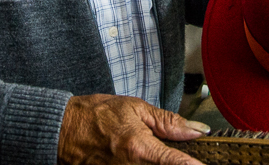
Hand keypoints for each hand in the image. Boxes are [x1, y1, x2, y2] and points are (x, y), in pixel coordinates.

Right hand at [57, 93, 209, 164]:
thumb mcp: (135, 108)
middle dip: (178, 162)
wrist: (63, 130)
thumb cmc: (95, 116)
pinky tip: (140, 156)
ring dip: (159, 161)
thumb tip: (196, 130)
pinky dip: (145, 164)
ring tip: (152, 149)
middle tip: (176, 152)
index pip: (178, 163)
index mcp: (140, 148)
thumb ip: (168, 122)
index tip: (205, 164)